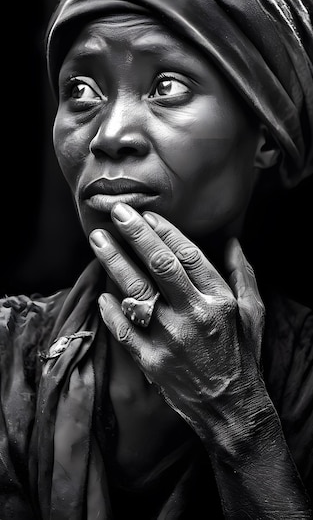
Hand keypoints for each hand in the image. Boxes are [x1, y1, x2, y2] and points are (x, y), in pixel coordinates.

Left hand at [89, 203, 265, 444]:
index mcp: (218, 300)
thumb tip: (232, 242)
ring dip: (114, 261)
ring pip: (136, 291)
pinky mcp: (152, 362)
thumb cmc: (243, 356)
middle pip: (159, 264)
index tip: (148, 215)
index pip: (188, 255)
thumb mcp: (253, 313)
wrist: (232, 408)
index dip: (166, 231)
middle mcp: (193, 315)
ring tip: (98, 239)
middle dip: (136, 234)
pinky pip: (125, 331)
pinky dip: (111, 311)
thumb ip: (242, 275)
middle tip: (118, 211)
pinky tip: (102, 293)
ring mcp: (170, 339)